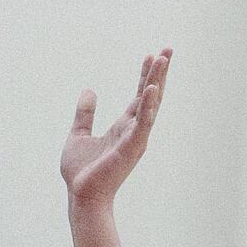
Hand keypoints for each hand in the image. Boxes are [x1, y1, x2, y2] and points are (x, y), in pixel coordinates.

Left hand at [61, 50, 170, 209]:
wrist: (81, 196)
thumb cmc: (81, 173)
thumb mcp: (78, 135)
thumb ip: (85, 114)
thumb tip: (89, 91)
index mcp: (123, 128)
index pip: (138, 96)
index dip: (144, 75)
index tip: (150, 54)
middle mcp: (133, 131)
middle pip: (150, 96)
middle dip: (159, 72)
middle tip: (168, 49)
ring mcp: (135, 139)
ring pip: (150, 105)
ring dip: (157, 81)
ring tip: (163, 59)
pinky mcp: (131, 148)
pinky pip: (142, 122)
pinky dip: (147, 105)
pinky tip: (151, 87)